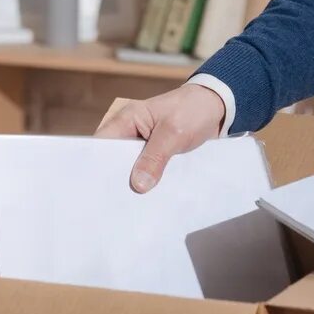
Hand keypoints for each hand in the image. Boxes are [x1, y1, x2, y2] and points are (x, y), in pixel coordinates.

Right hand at [93, 85, 225, 193]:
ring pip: (130, 167)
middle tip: (116, 204)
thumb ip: (155, 158)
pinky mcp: (155, 154)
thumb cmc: (193, 110)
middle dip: (116, 178)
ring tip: (131, 206)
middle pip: (113, 159)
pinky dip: (148, 181)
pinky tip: (150, 198)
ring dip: (134, 182)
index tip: (96, 189)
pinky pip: (146, 170)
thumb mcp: (174, 133)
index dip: (96, 165)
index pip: (100, 144)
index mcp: (127, 119)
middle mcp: (130, 131)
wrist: (218, 107)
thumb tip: (137, 185)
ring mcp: (142, 144)